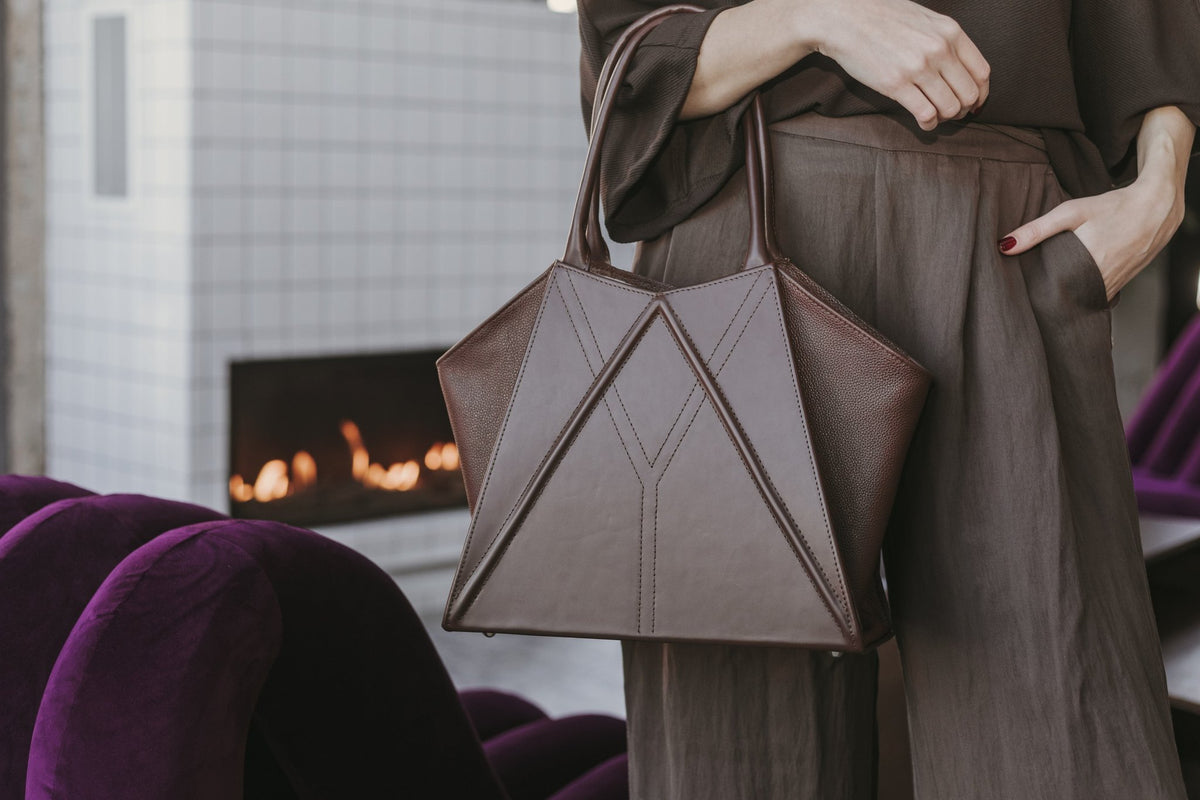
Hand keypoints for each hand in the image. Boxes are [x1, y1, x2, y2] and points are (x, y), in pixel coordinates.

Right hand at [804, 0, 990, 130]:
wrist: (845, 17)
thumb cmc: (882, 17)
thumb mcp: (924, 20)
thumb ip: (944, 40)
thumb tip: (958, 67)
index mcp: (950, 32)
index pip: (981, 72)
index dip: (980, 94)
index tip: (973, 103)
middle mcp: (939, 50)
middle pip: (969, 94)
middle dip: (963, 110)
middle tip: (951, 113)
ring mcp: (919, 68)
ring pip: (950, 108)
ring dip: (945, 119)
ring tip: (935, 117)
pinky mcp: (896, 84)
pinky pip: (926, 114)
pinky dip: (929, 124)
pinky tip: (923, 122)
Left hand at [996, 105, 1194, 302]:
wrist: (1157, 208)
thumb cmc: (1113, 207)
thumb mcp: (1071, 212)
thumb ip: (1037, 230)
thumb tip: (1004, 246)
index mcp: (1086, 265)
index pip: (1051, 292)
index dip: (1035, 296)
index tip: (1019, 297)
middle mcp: (1101, 281)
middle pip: (1065, 298)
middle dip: (1046, 299)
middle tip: (1026, 300)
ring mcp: (1113, 286)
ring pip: (1080, 300)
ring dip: (1065, 299)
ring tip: (1043, 298)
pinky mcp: (1119, 285)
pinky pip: (1094, 297)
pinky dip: (1081, 295)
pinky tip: (1069, 290)